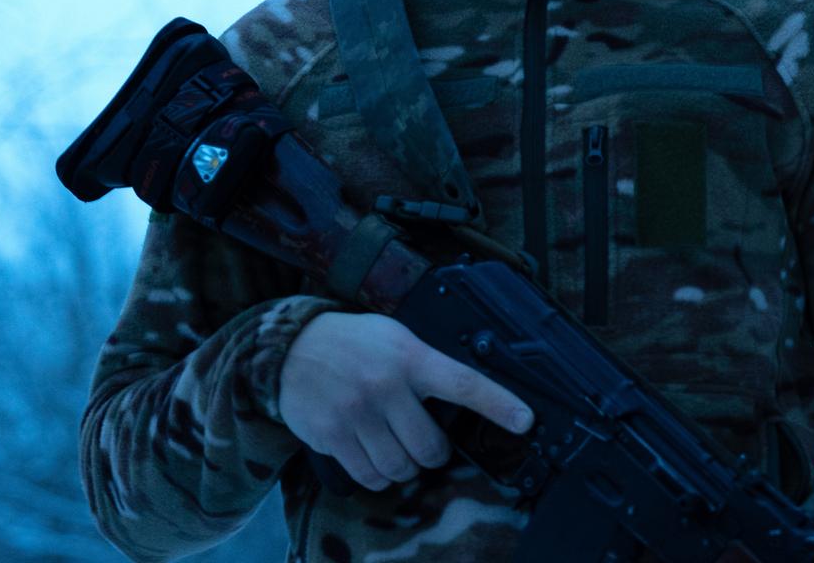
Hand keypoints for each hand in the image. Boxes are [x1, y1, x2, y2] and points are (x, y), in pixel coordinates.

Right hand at [279, 311, 533, 490]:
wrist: (289, 348)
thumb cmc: (353, 343)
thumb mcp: (395, 337)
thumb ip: (425, 363)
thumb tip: (464, 396)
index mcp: (410, 357)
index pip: (464, 383)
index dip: (498, 405)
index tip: (524, 421)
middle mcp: (385, 385)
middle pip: (430, 446)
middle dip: (433, 453)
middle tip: (425, 443)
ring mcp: (357, 412)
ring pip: (401, 466)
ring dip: (405, 467)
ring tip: (396, 449)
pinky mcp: (332, 434)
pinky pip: (369, 475)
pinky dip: (378, 476)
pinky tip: (374, 458)